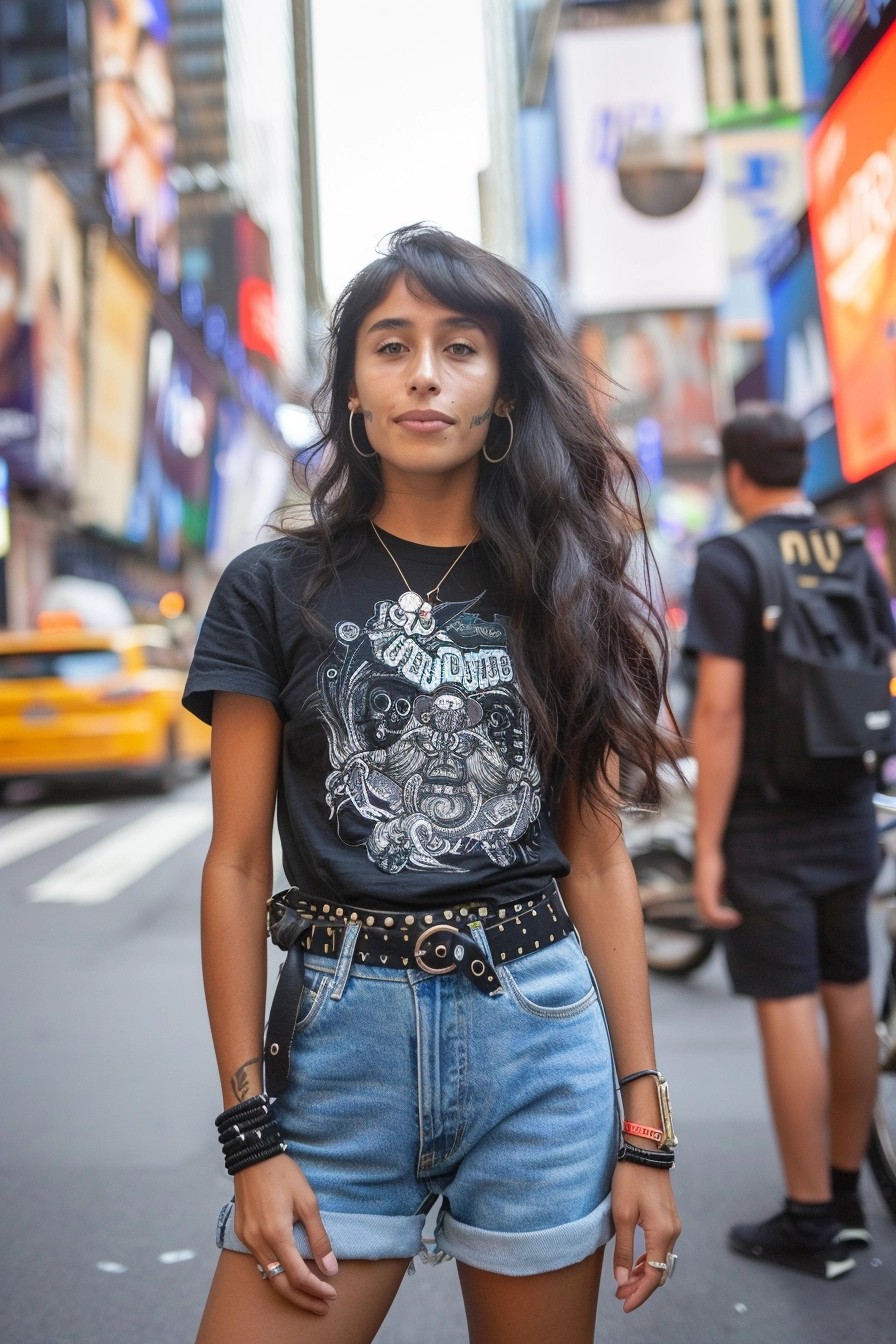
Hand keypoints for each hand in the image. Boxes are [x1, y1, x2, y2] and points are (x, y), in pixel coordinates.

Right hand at [233, 1155, 338, 1315]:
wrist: (253, 1156)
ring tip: (310, 1294)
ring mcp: (247, 1239)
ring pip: (269, 1276)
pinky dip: (276, 1273)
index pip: (298, 1276)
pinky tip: (290, 1272)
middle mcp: (258, 1242)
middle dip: (303, 1300)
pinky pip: (260, 1262)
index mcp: (276, 1234)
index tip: (332, 1293)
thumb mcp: (308, 1201)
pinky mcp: (243, 1234)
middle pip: (281, 1285)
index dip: (316, 1289)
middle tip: (323, 1307)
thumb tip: (330, 1268)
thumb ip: (318, 1237)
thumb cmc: (283, 1174)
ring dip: (290, 1289)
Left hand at [611, 1161, 680, 1312]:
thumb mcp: (621, 1216)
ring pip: (661, 1260)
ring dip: (644, 1274)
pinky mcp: (668, 1218)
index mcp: (662, 1233)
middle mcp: (673, 1232)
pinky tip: (637, 1264)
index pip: (653, 1275)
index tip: (624, 1304)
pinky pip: (661, 1248)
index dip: (639, 1294)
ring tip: (624, 1282)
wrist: (644, 1150)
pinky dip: (649, 1260)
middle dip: (640, 1286)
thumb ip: (624, 1250)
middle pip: (660, 1271)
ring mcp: (673, 1224)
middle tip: (619, 1294)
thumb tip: (623, 1280)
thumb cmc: (630, 1179)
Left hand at [693, 848, 740, 928]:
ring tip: (737, 919)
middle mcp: (700, 894)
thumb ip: (727, 885)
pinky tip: (735, 916)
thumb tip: (737, 892)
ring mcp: (702, 894)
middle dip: (723, 923)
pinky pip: (712, 912)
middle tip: (738, 921)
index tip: (736, 917)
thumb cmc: (719, 858)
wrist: (710, 847)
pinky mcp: (705, 892)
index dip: (722, 918)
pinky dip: (723, 918)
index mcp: (704, 891)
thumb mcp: (725, 875)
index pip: (710, 912)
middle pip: (709, 917)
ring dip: (724, 922)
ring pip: (710, 917)